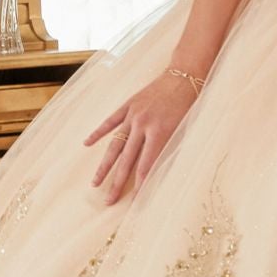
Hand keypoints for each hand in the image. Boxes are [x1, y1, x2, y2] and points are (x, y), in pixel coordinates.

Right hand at [83, 71, 200, 204]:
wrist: (185, 75)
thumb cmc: (190, 103)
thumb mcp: (185, 128)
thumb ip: (169, 147)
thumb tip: (156, 170)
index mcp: (160, 132)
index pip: (147, 165)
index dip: (140, 184)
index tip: (133, 201)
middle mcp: (143, 125)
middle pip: (126, 160)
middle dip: (118, 182)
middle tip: (108, 200)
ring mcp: (133, 115)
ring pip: (115, 145)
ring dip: (104, 165)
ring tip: (95, 182)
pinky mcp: (128, 105)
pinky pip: (110, 121)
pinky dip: (98, 132)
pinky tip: (86, 144)